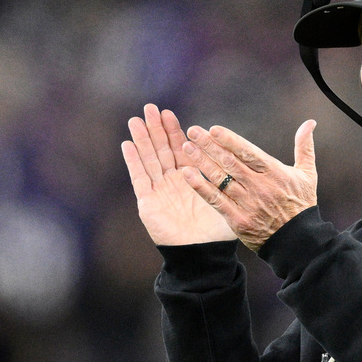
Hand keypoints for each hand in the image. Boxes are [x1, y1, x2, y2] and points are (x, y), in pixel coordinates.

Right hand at [121, 104, 235, 244]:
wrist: (203, 253)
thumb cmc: (218, 231)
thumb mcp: (224, 197)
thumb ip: (224, 176)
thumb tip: (234, 153)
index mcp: (191, 180)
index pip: (180, 150)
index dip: (174, 132)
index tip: (168, 113)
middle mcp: (173, 183)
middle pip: (161, 151)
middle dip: (155, 129)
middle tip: (149, 108)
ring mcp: (159, 192)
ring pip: (149, 160)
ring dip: (142, 140)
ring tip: (135, 120)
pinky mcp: (148, 204)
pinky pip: (140, 179)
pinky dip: (134, 162)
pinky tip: (128, 144)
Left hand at [181, 120, 317, 250]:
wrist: (298, 241)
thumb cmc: (302, 205)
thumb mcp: (307, 174)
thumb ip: (304, 147)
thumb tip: (309, 122)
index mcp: (274, 173)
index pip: (248, 152)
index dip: (230, 140)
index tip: (213, 129)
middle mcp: (259, 187)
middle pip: (230, 163)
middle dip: (210, 145)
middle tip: (193, 131)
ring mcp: (248, 204)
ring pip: (220, 179)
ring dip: (202, 162)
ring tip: (186, 147)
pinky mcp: (238, 221)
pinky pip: (216, 201)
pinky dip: (201, 187)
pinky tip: (187, 174)